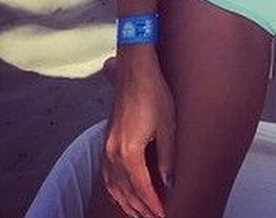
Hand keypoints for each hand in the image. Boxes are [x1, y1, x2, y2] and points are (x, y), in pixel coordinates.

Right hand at [99, 57, 175, 217]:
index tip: (162, 215)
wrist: (135, 71)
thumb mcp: (168, 126)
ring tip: (138, 213)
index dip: (152, 204)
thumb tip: (168, 183)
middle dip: (139, 207)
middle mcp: (113, 154)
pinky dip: (114, 189)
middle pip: (125, 190)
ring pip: (113, 185)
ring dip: (125, 202)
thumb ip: (167, 157)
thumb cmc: (154, 94)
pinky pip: (106, 174)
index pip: (141, 187)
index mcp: (129, 152)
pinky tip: (120, 193)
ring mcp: (107, 147)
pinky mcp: (107, 140)